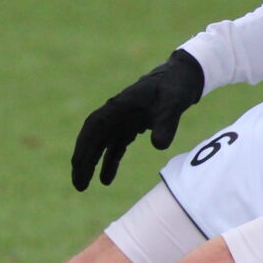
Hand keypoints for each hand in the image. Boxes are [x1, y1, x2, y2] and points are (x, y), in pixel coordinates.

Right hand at [70, 50, 205, 191]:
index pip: (94, 126)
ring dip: (92, 163)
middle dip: (83, 160)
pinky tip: (106, 179)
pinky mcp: (132, 125)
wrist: (184, 76)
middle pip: (93, 138)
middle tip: (78, 185)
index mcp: (120, 105)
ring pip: (101, 144)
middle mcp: (116, 113)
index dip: (84, 146)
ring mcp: (123, 119)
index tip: (78, 164)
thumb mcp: (174, 103)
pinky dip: (110, 161)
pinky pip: (115, 146)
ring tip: (84, 186)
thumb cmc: (176, 86)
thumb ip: (166, 122)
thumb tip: (159, 146)